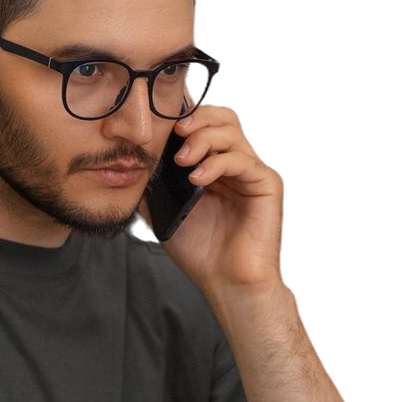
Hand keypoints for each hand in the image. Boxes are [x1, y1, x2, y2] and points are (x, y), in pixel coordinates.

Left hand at [136, 102, 292, 300]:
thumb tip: (133, 165)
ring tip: (182, 161)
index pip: (209, 124)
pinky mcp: (268, 185)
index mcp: (219, 167)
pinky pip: (244, 160)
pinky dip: (217, 163)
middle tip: (176, 133)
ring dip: (204, 139)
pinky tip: (197, 179)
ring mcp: (256, 173)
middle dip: (199, 118)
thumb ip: (154, 187)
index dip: (188, 119)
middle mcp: (240, 164)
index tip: (163, 129)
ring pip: (234, 132)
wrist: (228, 284)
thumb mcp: (167, 214)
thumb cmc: (204, 254)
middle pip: (227, 116)